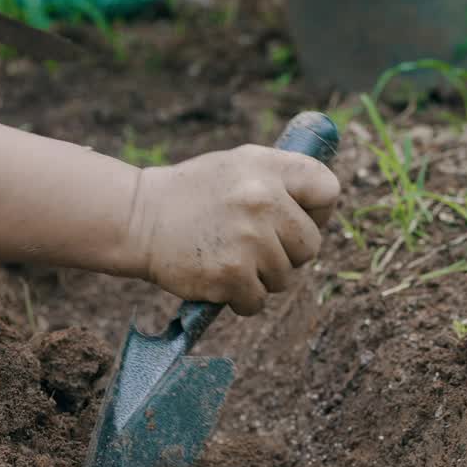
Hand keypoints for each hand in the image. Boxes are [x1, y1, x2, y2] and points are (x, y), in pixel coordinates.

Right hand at [131, 145, 339, 314]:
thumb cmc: (194, 193)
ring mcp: (248, 239)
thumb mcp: (239, 165)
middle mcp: (262, 200)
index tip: (297, 219)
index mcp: (267, 168)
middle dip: (288, 252)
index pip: (327, 191)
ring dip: (261, 277)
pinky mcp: (230, 274)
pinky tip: (219, 277)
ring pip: (284, 278)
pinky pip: (258, 301)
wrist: (139, 218)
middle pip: (311, 245)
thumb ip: (281, 177)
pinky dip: (241, 298)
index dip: (317, 212)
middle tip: (254, 244)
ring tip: (229, 256)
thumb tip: (325, 203)